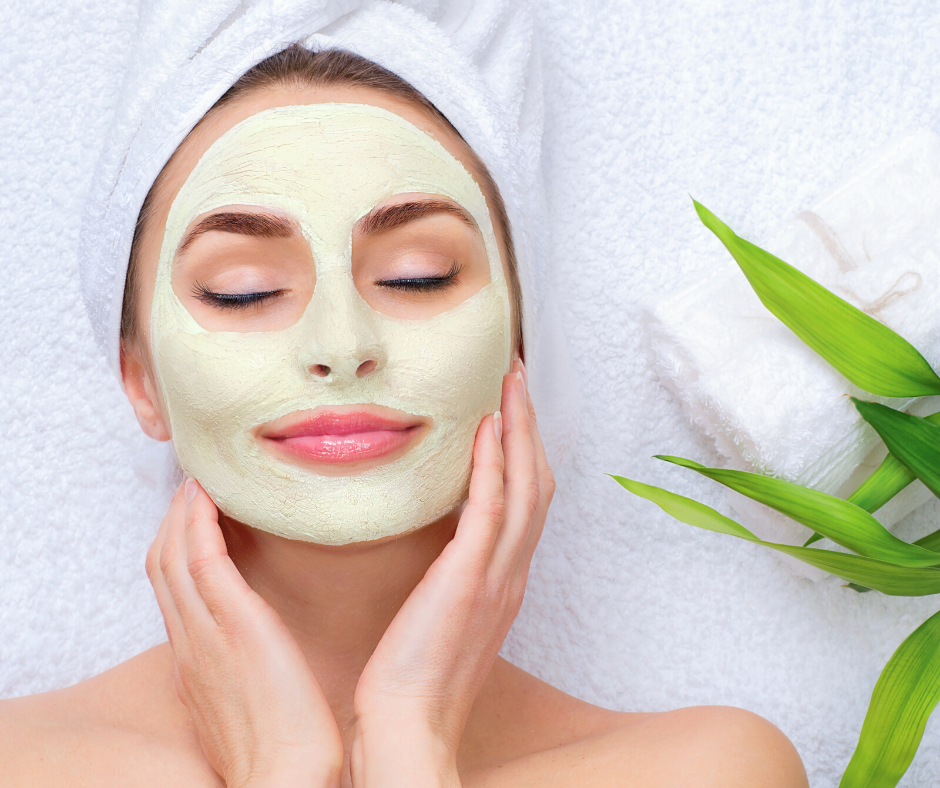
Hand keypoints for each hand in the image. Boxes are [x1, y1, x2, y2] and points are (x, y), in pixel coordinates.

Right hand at [146, 479, 343, 787]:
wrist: (285, 774)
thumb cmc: (282, 744)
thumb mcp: (251, 700)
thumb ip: (246, 667)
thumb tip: (264, 649)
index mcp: (193, 660)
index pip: (171, 589)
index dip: (176, 546)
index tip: (194, 517)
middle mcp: (189, 641)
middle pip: (161, 564)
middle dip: (173, 521)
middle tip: (194, 487)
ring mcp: (206, 632)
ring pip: (173, 555)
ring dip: (183, 512)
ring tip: (202, 481)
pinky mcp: (234, 624)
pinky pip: (202, 558)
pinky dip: (200, 522)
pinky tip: (212, 496)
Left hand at [351, 361, 553, 786]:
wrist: (407, 727)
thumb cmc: (413, 678)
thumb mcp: (441, 618)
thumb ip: (451, 577)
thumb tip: (439, 545)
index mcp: (504, 582)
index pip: (526, 502)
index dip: (524, 452)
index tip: (509, 410)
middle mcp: (512, 574)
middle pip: (536, 484)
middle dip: (529, 427)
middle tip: (515, 378)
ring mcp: (497, 576)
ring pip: (524, 487)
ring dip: (519, 430)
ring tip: (508, 384)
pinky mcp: (470, 579)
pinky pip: (490, 509)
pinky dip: (494, 464)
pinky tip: (486, 427)